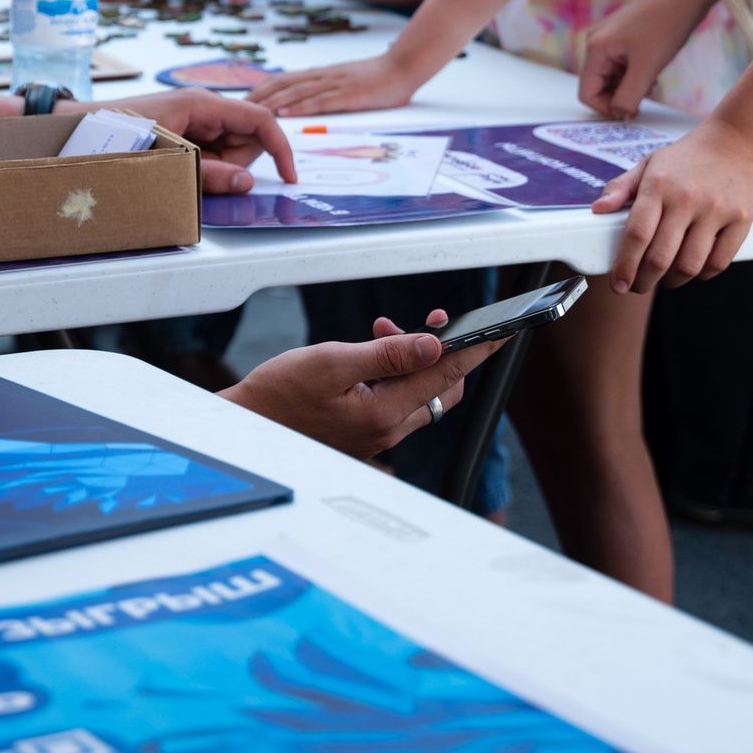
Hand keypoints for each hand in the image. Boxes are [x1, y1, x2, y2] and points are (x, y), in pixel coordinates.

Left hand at [109, 89, 297, 192]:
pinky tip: (181, 170)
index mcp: (203, 103)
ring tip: (182, 171)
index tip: (289, 177)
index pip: (260, 120)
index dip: (281, 147)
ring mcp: (194, 120)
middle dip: (235, 165)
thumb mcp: (169, 158)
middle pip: (247, 139)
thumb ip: (209, 173)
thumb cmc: (118, 135)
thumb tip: (247, 182)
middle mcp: (203, 108)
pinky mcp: (185, 132)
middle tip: (201, 175)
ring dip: (215, 169)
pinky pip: (210, 154)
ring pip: (229, 151)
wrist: (78, 131)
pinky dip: (203, 168)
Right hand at [222, 311, 506, 457]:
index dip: (478, 349)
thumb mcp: (331, 362)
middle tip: (430, 318)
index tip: (504, 331)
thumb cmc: (278, 395)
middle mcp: (388, 429)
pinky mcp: (365, 431)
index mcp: (384, 412)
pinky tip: (373, 352)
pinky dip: (397, 372)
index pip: (447, 374)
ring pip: (421, 393)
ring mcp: (377, 433)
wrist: (247, 427)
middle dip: (443, 350)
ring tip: (385, 329)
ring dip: (415, 358)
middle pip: (442, 388)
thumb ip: (386, 354)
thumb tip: (432, 344)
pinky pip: (398, 399)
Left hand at [247, 50, 426, 116]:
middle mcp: (321, 76)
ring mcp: (334, 84)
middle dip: (256, 97)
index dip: (258, 90)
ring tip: (250, 113)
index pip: (280, 79)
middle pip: (280, 84)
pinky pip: (320, 101)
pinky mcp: (349, 95)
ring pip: (295, 92)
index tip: (239, 101)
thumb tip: (300, 104)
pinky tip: (285, 115)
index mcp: (318, 74)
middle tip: (234, 110)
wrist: (404, 66)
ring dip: (270, 104)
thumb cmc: (376, 79)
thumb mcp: (343, 82)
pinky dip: (300, 108)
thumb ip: (322, 90)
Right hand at [575, 0, 707, 117]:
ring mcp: (610, 38)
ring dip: (628, 87)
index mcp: (595, 49)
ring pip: (611, 76)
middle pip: (597, 85)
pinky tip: (652, 74)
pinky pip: (621, 65)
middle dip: (619, 96)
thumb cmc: (665, 24)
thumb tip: (620, 113)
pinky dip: (634, 76)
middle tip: (645, 97)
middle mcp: (597, 42)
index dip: (606, 108)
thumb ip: (628, 96)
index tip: (631, 112)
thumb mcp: (646, 68)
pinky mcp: (624, 37)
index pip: (586, 93)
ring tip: (651, 84)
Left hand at [592, 115, 752, 292]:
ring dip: (673, 281)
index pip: (637, 234)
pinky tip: (694, 270)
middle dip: (644, 281)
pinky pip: (719, 261)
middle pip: (660, 257)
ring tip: (665, 279)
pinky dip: (703, 274)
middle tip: (638, 286)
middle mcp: (686, 198)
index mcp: (659, 185)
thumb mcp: (650, 163)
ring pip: (690, 265)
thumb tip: (597, 209)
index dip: (624, 266)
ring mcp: (716, 209)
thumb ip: (621, 186)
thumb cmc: (689, 157)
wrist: (739, 140)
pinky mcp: (741, 218)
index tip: (617, 284)